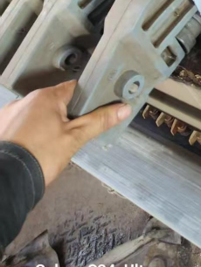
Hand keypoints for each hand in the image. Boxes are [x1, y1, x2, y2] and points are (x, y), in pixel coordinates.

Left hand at [0, 81, 130, 185]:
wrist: (9, 179)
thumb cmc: (41, 156)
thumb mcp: (76, 138)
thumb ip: (99, 121)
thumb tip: (123, 108)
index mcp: (45, 97)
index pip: (74, 88)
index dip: (87, 97)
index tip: (95, 108)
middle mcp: (25, 100)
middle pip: (55, 101)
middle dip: (66, 115)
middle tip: (73, 133)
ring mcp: (10, 113)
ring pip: (37, 113)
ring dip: (45, 123)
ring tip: (51, 144)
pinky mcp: (2, 127)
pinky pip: (21, 123)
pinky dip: (29, 131)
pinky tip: (34, 146)